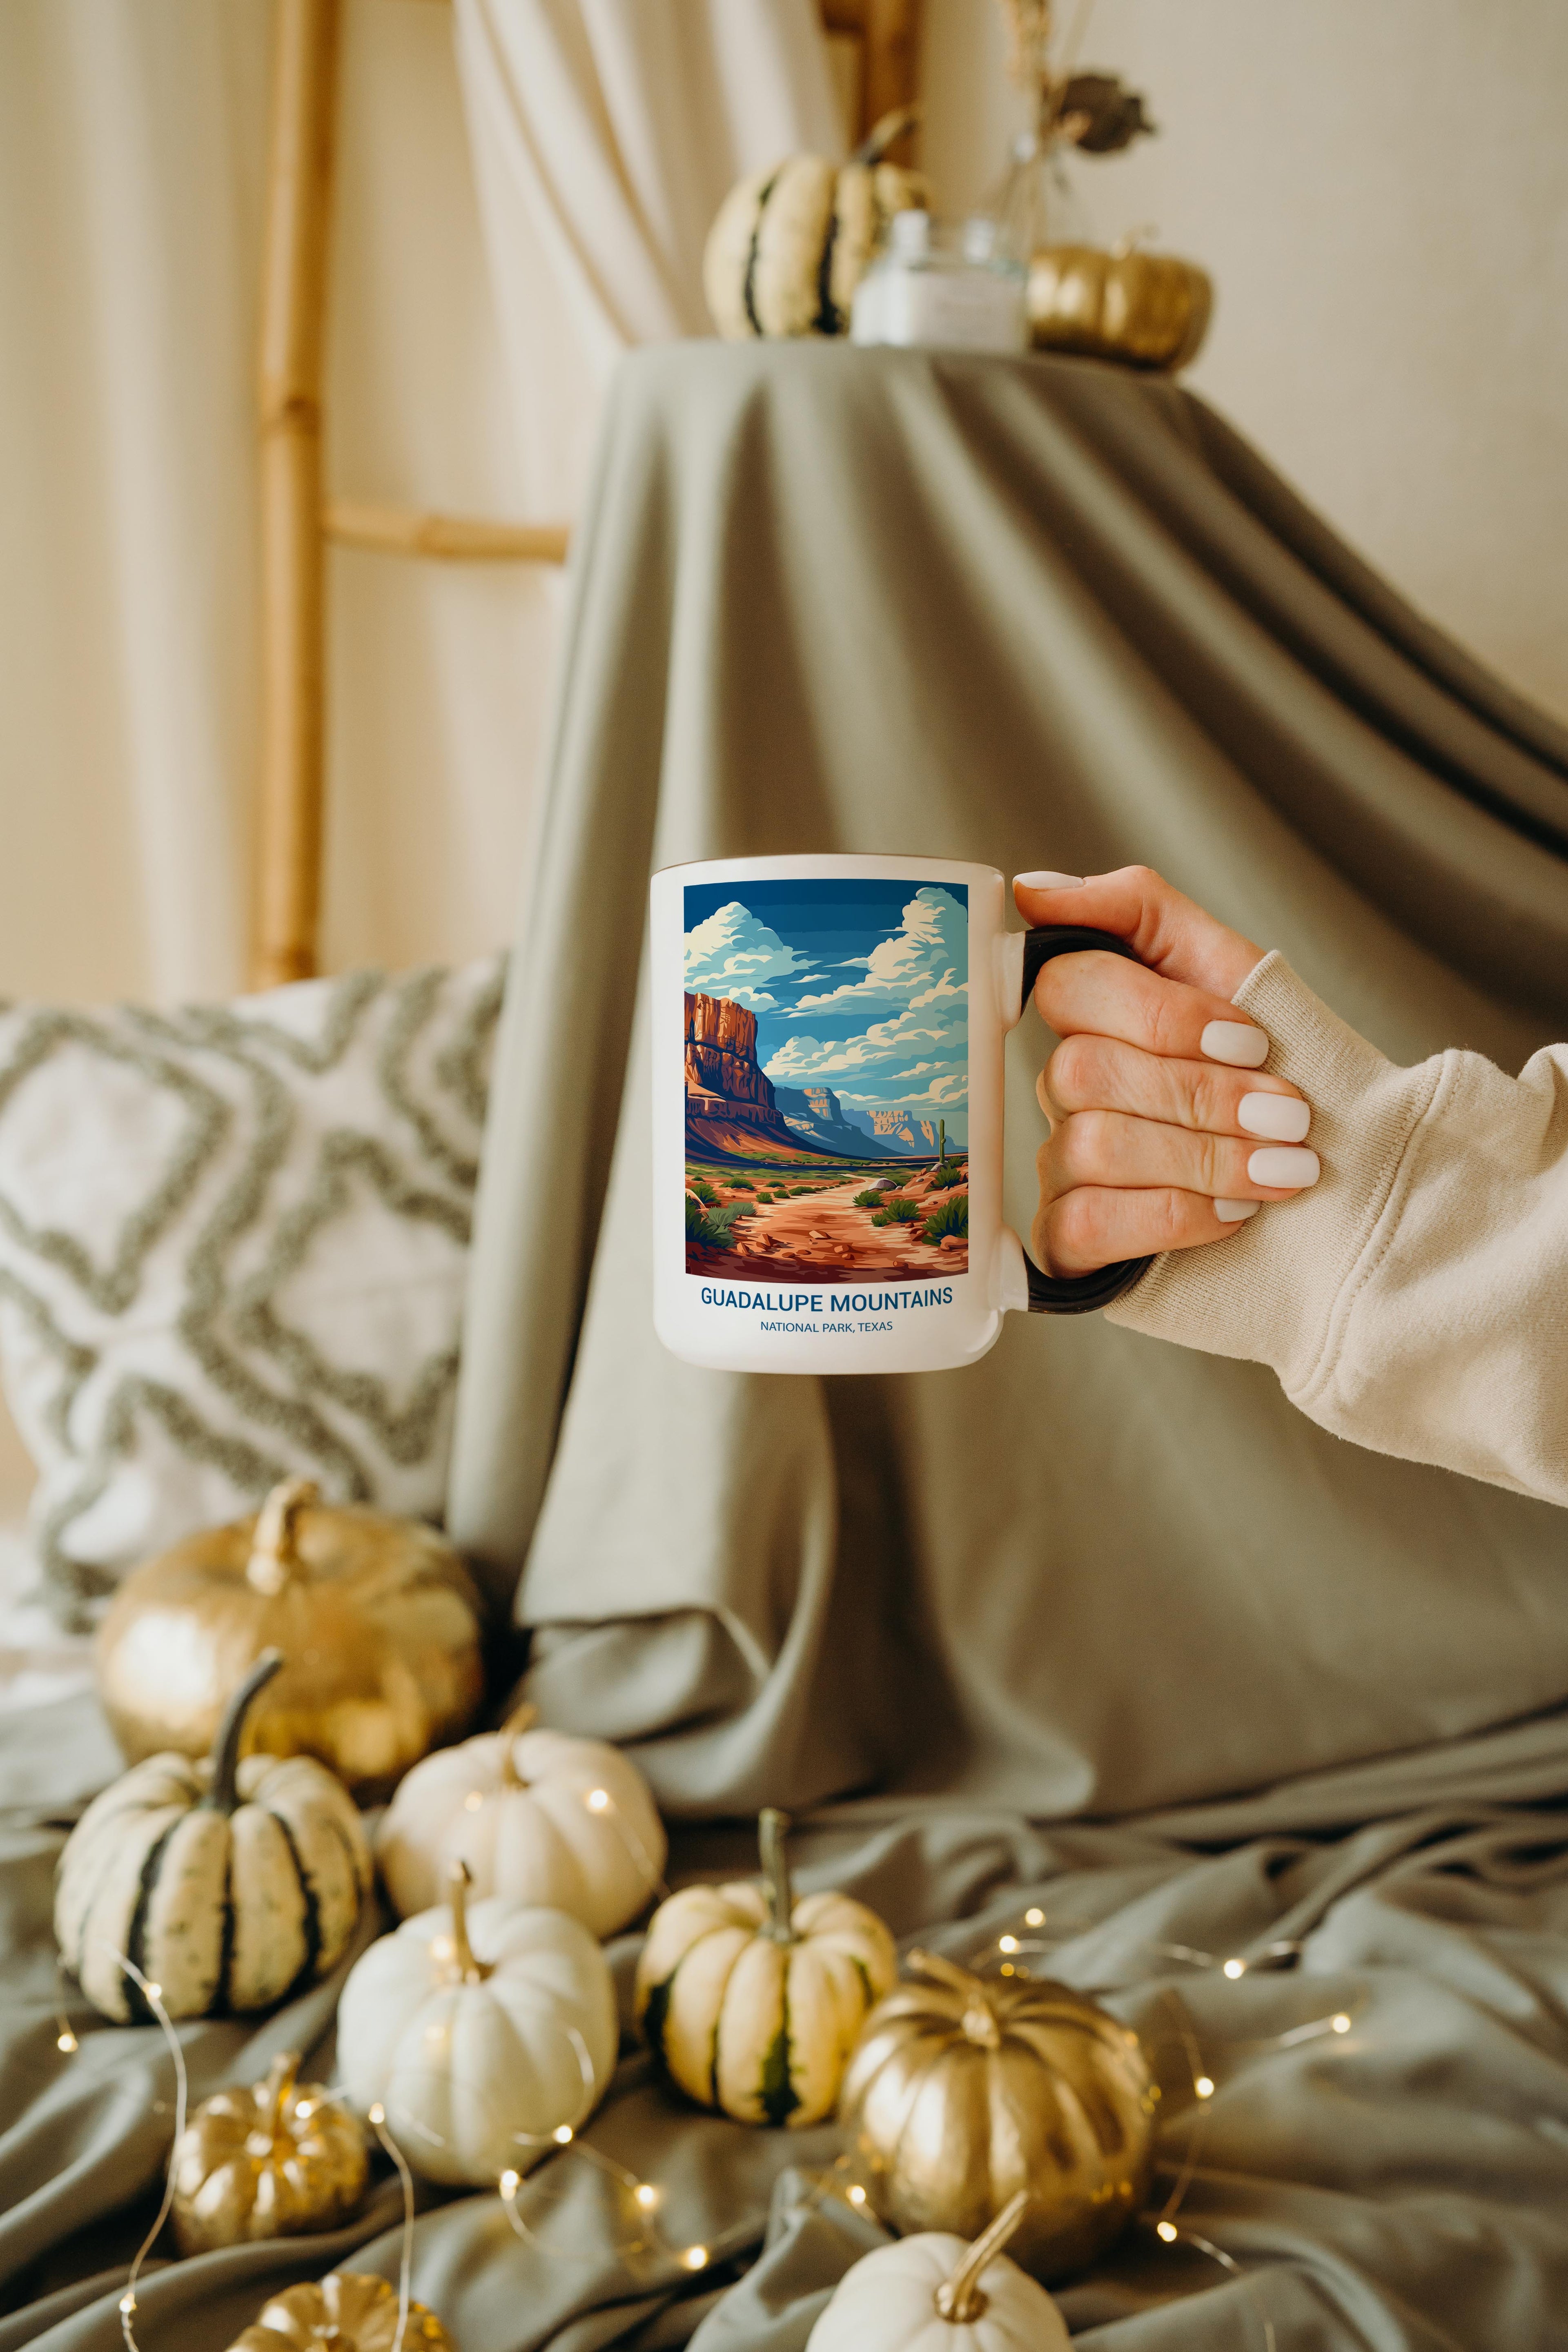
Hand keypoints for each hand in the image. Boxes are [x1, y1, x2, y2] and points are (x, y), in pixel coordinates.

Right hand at [1013, 866, 1318, 1276]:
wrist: (1350, 1197)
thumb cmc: (1290, 1079)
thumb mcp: (1239, 977)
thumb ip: (1139, 911)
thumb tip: (1032, 891)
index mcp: (1098, 1018)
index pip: (1068, 986)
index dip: (1164, 1015)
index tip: (1255, 1040)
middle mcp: (1067, 1090)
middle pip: (1082, 1071)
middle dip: (1203, 1095)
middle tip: (1287, 1114)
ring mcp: (1061, 1167)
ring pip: (1090, 1145)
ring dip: (1204, 1158)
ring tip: (1283, 1170)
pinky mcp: (1069, 1243)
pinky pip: (1082, 1224)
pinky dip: (1172, 1217)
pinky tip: (1233, 1217)